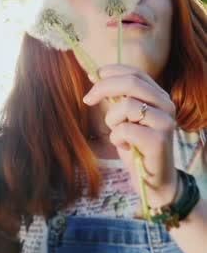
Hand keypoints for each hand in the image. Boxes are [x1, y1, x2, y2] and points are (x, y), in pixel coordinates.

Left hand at [83, 64, 177, 206]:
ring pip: (126, 105)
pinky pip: (124, 129)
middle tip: (87, 99)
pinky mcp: (159, 140)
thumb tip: (94, 74)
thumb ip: (116, 97)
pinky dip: (116, 138)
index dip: (111, 71)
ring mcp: (165, 122)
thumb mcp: (124, 117)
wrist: (153, 180)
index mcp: (158, 96)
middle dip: (103, 87)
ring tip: (117, 134)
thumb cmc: (135, 146)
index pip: (135, 73)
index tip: (91, 76)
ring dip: (112, 120)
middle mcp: (166, 105)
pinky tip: (125, 147)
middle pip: (131, 82)